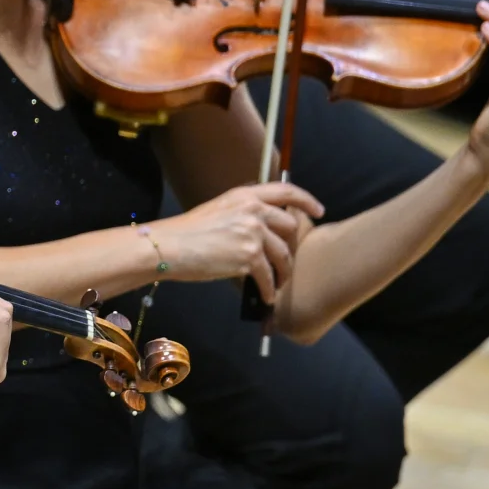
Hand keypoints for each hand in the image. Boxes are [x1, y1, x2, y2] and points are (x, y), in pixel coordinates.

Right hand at [148, 182, 323, 303]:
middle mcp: (253, 210)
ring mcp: (253, 233)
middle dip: (291, 247)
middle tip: (285, 261)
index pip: (286, 191)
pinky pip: (268, 276)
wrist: (170, 246)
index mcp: (245, 195)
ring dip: (283, 272)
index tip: (318, 211)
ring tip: (277, 284)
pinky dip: (268, 288)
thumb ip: (242, 213)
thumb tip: (261, 230)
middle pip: (290, 227)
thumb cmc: (186, 232)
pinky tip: (264, 296)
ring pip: (283, 255)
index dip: (306, 201)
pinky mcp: (249, 256)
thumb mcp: (218, 210)